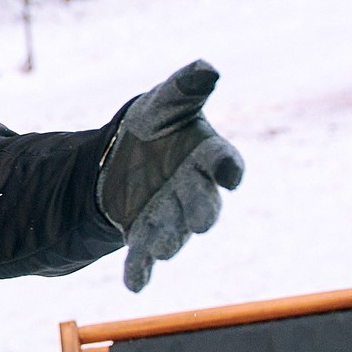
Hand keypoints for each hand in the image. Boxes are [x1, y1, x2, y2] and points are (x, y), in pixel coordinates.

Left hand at [96, 61, 244, 291]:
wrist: (122, 153)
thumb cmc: (156, 123)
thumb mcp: (166, 101)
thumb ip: (186, 87)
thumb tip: (207, 67)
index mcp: (206, 156)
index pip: (222, 162)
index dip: (227, 167)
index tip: (229, 172)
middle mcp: (194, 190)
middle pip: (203, 204)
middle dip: (201, 212)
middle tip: (200, 221)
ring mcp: (170, 214)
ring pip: (174, 231)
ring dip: (170, 241)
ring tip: (163, 251)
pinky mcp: (143, 231)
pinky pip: (143, 253)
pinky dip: (140, 270)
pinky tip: (135, 285)